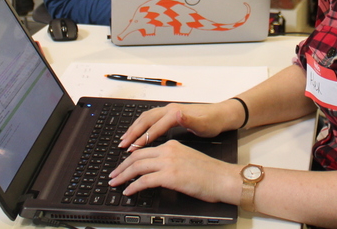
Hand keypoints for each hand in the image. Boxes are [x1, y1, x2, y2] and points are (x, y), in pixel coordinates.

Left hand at [109, 139, 239, 204]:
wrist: (222, 178)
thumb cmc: (210, 173)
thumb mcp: (187, 159)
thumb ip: (172, 161)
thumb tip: (157, 171)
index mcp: (172, 145)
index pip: (144, 149)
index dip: (130, 158)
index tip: (123, 165)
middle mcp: (168, 150)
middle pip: (136, 156)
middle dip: (121, 166)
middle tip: (113, 175)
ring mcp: (168, 162)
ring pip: (137, 167)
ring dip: (123, 176)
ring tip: (116, 183)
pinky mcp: (170, 176)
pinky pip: (144, 180)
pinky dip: (133, 186)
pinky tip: (129, 191)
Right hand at [118, 101, 240, 150]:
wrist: (221, 114)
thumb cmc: (212, 122)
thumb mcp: (203, 124)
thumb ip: (190, 121)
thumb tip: (177, 114)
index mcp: (175, 113)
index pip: (154, 127)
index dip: (142, 138)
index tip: (131, 149)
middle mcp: (169, 110)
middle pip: (145, 120)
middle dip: (132, 133)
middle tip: (122, 145)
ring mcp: (169, 110)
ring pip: (146, 118)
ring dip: (134, 128)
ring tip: (124, 140)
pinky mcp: (170, 113)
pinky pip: (150, 118)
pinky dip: (141, 125)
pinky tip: (137, 134)